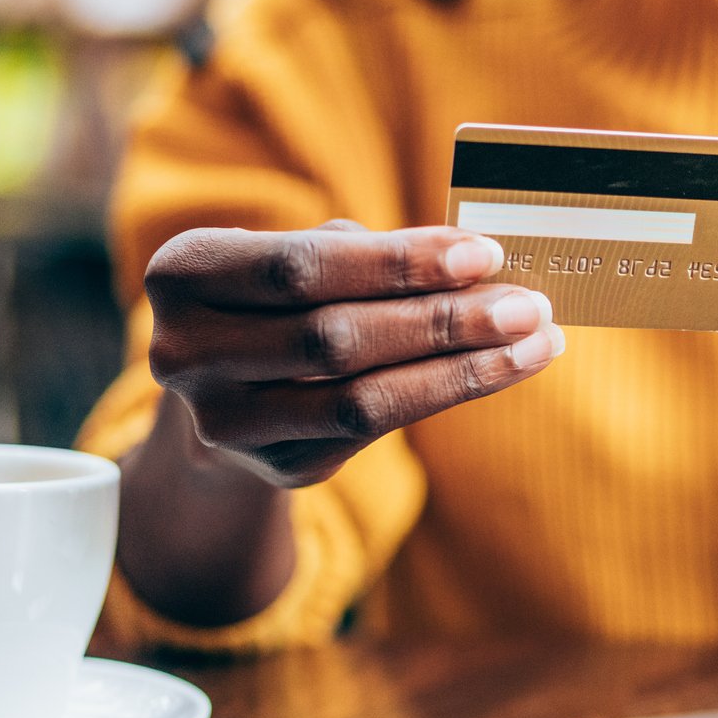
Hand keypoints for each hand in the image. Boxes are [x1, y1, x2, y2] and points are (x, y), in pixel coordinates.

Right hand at [143, 220, 563, 487]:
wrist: (231, 395)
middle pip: (334, 336)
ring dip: (461, 366)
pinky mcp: (274, 465)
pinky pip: (374, 432)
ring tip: (534, 339)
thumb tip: (476, 259)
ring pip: (360, 396)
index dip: (397, 262)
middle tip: (526, 302)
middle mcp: (185, 351)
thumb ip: (367, 253)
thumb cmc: (283, 300)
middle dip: (442, 318)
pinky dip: (447, 394)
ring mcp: (224, 420)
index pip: (301, 266)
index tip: (482, 253)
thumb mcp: (299, 260)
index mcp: (183, 271)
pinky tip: (503, 369)